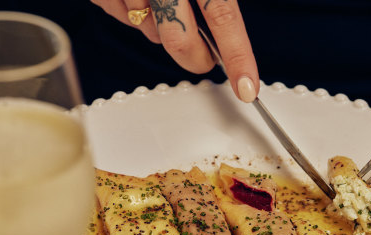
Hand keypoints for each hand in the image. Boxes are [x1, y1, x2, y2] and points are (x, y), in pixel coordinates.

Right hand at [90, 0, 258, 101]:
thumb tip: (227, 27)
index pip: (223, 16)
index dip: (237, 55)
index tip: (247, 87)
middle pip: (178, 40)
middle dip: (195, 59)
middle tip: (205, 58)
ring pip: (150, 31)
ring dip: (160, 26)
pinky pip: (123, 17)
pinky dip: (134, 12)